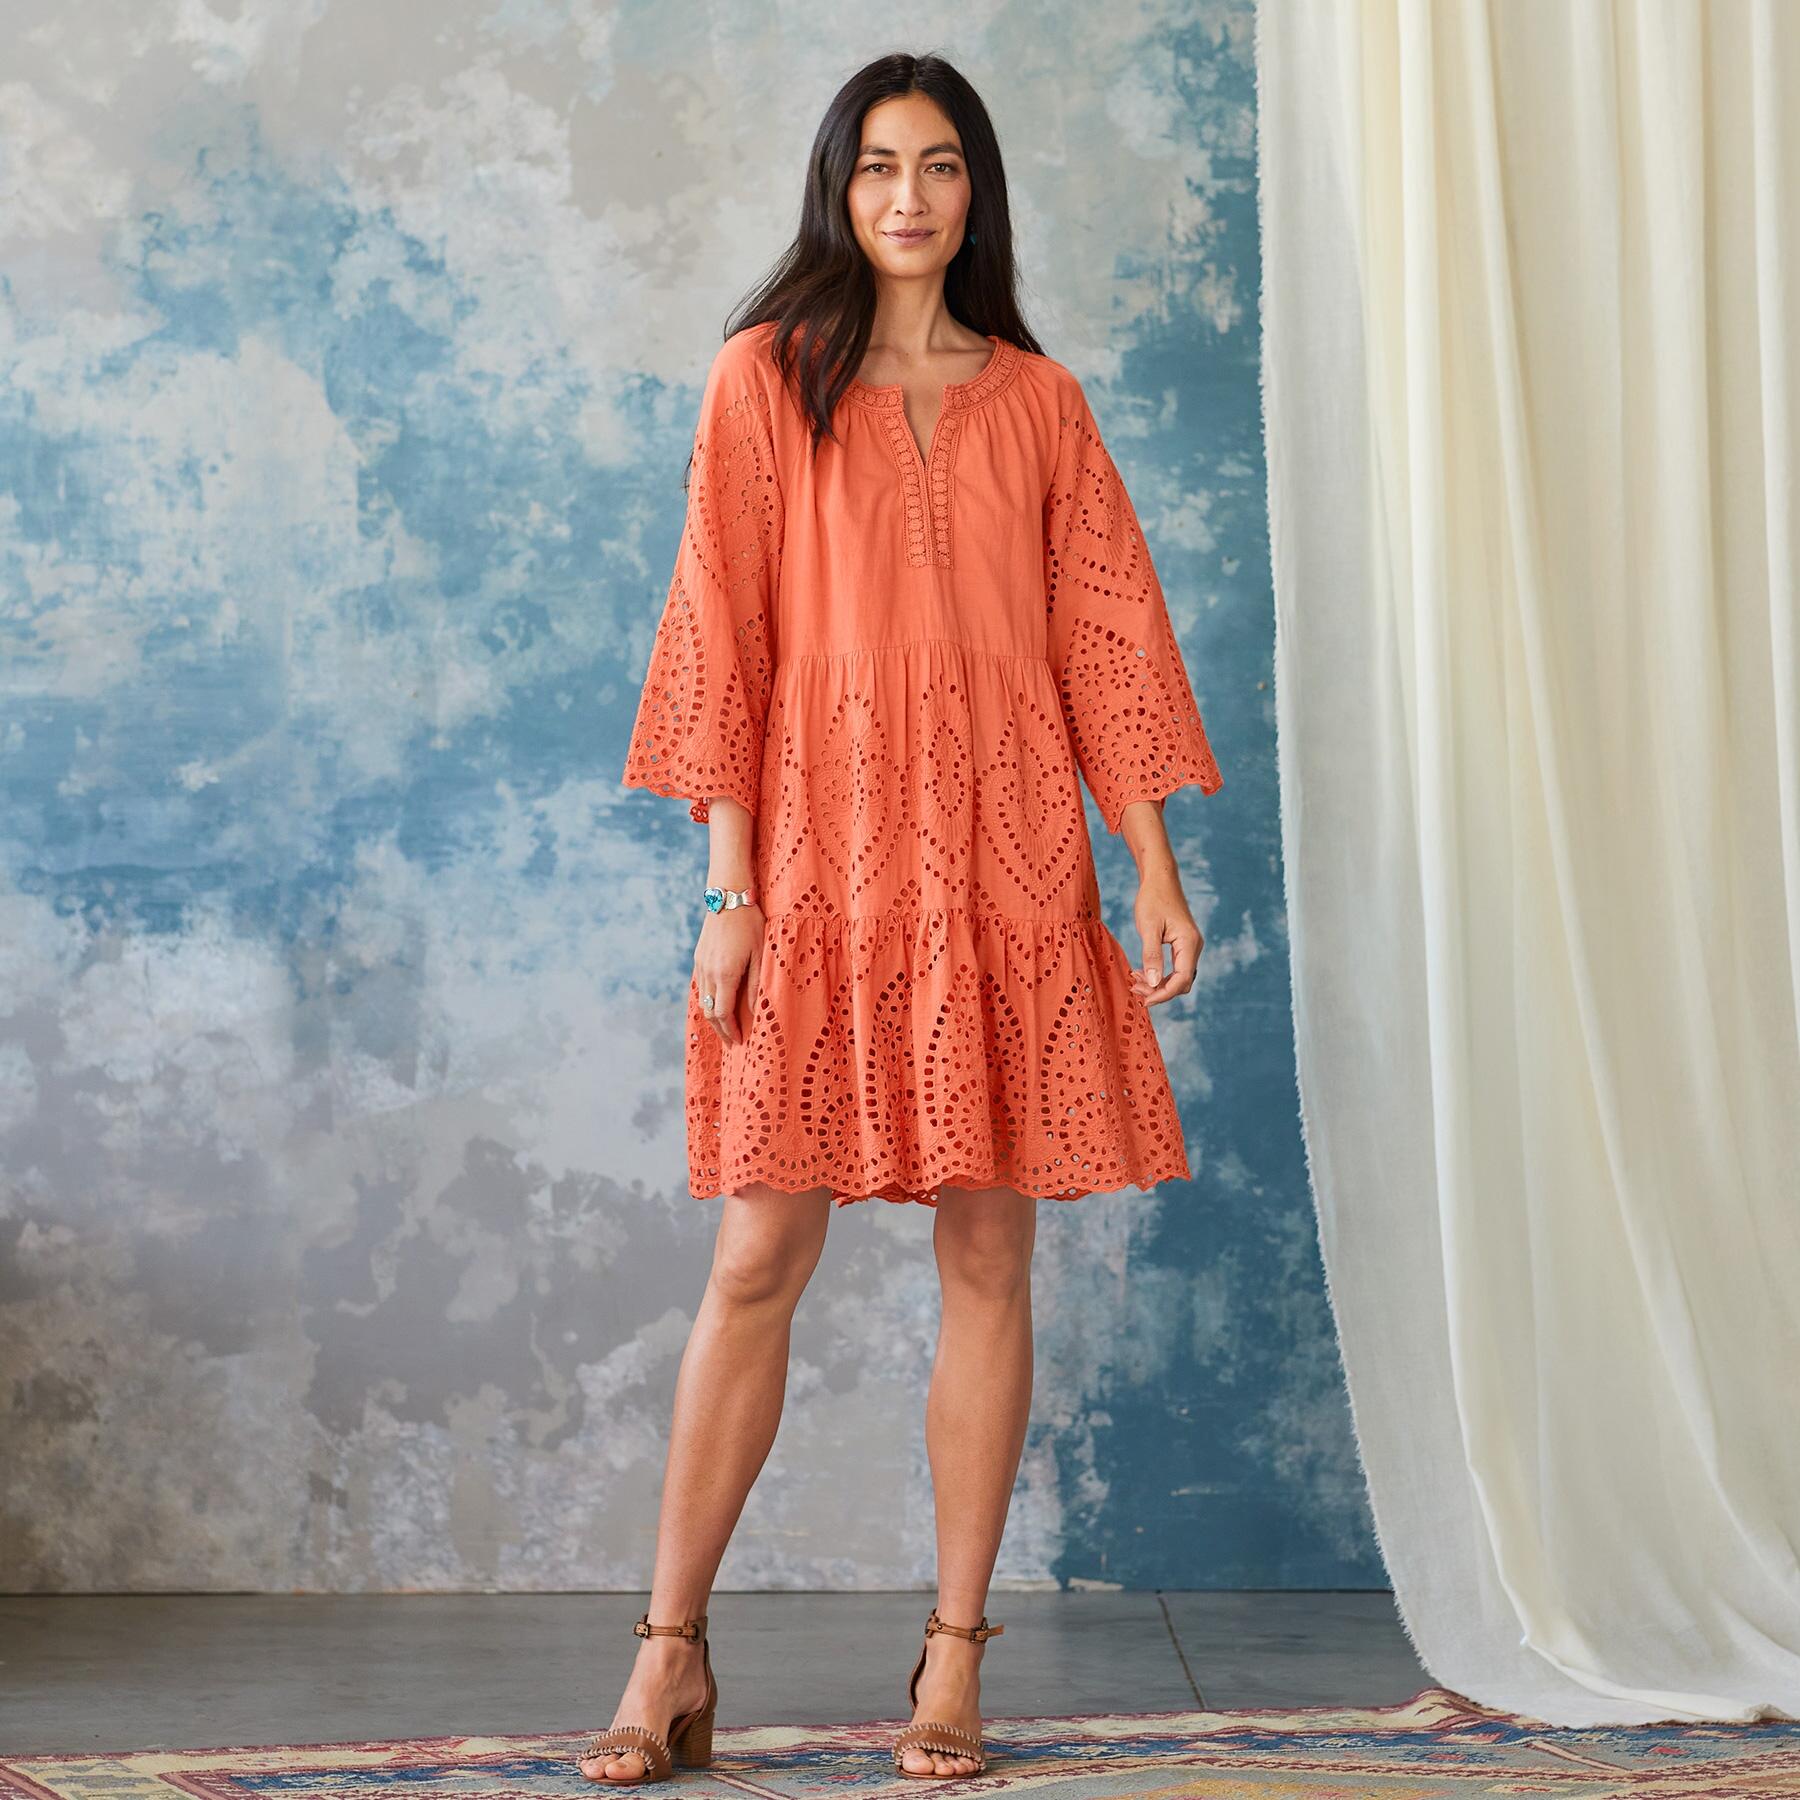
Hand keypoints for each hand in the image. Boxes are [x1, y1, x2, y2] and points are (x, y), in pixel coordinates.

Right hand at [694, 904, 764, 1043]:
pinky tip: (719, 1004)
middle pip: (710, 1012)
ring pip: (704, 1001)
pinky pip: (702, 987)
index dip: (731, 1031)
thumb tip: (755, 1012)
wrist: (728, 897)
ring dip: (714, 1017)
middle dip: (721, 1030)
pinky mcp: (699, 958)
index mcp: (725, 974)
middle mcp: (709, 972)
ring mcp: (701, 965)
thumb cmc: (750, 924)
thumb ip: (756, 985)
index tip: (739, 1042)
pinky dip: (709, 1001)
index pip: (723, 1013)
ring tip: (726, 1028)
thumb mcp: (759, 954)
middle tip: (732, 1042)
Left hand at [1129, 862, 1202, 1004]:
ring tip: (1135, 981)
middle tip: (1135, 989)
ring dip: (1158, 984)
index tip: (1144, 1001)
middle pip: (1181, 982)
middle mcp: (1194, 947)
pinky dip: (1160, 974)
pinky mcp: (1183, 944)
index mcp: (1189, 943)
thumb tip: (1155, 983)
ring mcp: (1190, 946)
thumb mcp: (1148, 927)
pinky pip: (1175, 967)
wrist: (1160, 879)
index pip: (1181, 980)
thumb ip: (1151, 956)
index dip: (1163, 995)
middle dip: (1159, 991)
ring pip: (1178, 977)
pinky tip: (1142, 972)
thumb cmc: (1153, 899)